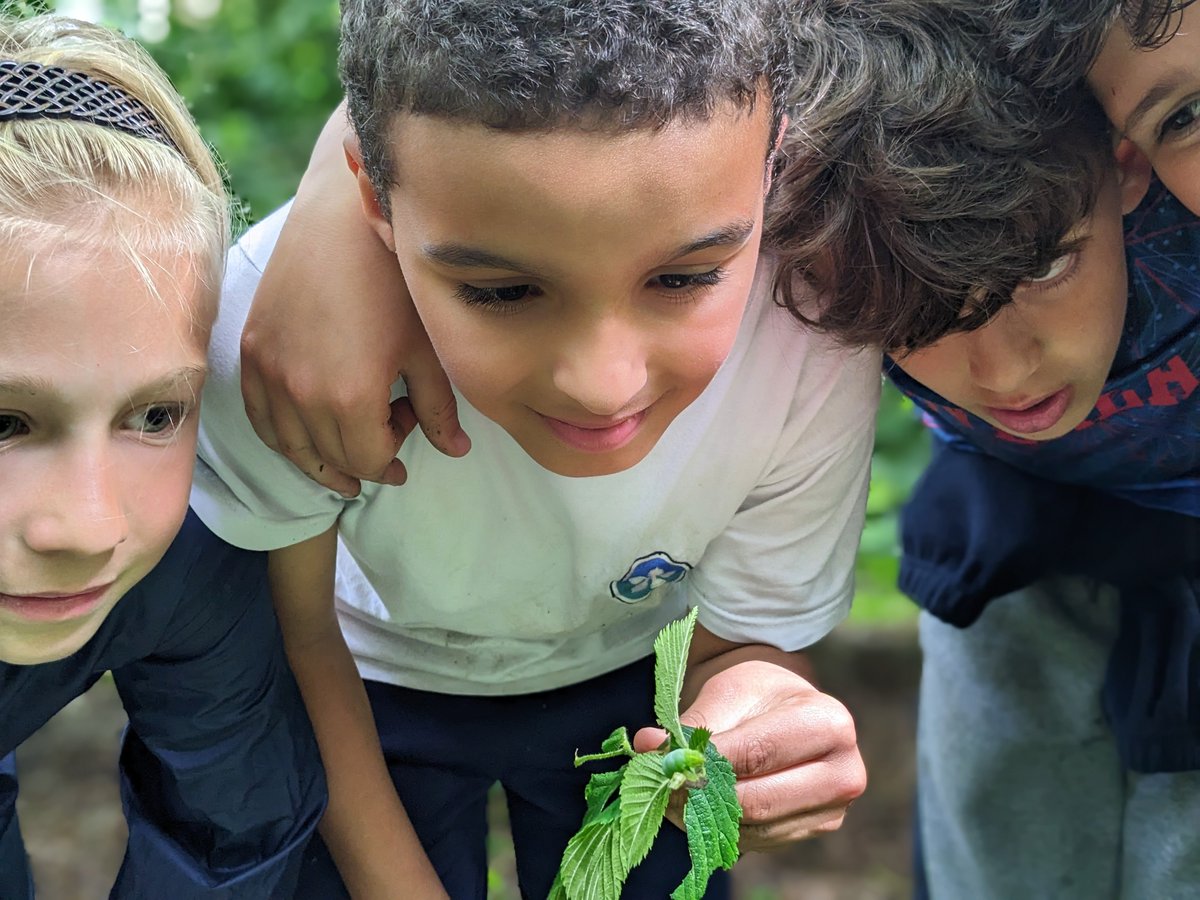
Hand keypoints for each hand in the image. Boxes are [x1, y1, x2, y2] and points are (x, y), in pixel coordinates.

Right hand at [239, 103, 468, 496]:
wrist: (343, 216)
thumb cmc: (394, 278)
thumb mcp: (427, 349)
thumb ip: (439, 409)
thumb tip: (457, 451)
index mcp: (349, 396)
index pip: (367, 459)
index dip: (389, 463)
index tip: (407, 450)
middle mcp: (300, 391)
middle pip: (328, 456)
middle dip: (361, 459)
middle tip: (386, 446)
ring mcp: (268, 370)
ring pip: (287, 444)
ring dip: (317, 460)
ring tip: (345, 460)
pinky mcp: (251, 348)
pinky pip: (257, 414)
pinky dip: (280, 434)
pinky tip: (305, 433)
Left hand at [633, 659, 864, 850]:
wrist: (782, 707)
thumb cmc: (757, 694)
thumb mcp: (728, 692)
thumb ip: (692, 724)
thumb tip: (648, 746)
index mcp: (828, 724)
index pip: (756, 754)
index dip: (705, 764)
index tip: (664, 763)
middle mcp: (842, 773)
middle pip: (756, 801)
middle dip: (700, 796)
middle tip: (661, 784)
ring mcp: (831, 810)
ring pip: (752, 828)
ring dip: (704, 817)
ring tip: (675, 793)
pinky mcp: (812, 831)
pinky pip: (756, 840)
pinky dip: (720, 827)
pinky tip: (701, 807)